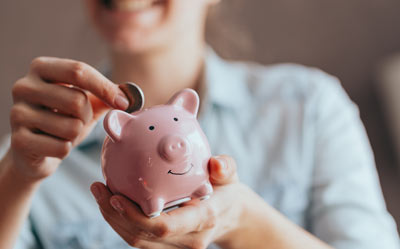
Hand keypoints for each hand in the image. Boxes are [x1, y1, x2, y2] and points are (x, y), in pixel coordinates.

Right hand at [9, 57, 128, 180]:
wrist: (34, 151)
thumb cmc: (64, 120)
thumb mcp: (87, 102)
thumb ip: (107, 95)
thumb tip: (131, 96)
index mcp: (42, 68)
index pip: (79, 71)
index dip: (105, 88)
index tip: (124, 103)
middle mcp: (24, 86)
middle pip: (77, 100)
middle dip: (87, 117)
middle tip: (77, 121)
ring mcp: (16, 113)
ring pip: (71, 127)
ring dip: (76, 135)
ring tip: (62, 133)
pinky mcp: (18, 141)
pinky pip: (61, 148)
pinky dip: (65, 150)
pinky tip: (52, 146)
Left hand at [91, 155, 246, 248]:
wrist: (230, 216)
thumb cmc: (226, 191)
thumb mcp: (231, 176)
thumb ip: (225, 168)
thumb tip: (216, 162)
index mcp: (202, 220)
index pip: (165, 227)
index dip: (136, 217)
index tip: (116, 197)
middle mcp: (188, 239)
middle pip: (142, 236)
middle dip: (115, 216)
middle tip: (98, 188)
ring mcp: (177, 247)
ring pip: (136, 240)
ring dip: (113, 219)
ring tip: (99, 192)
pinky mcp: (166, 246)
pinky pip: (139, 237)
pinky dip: (122, 221)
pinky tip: (111, 200)